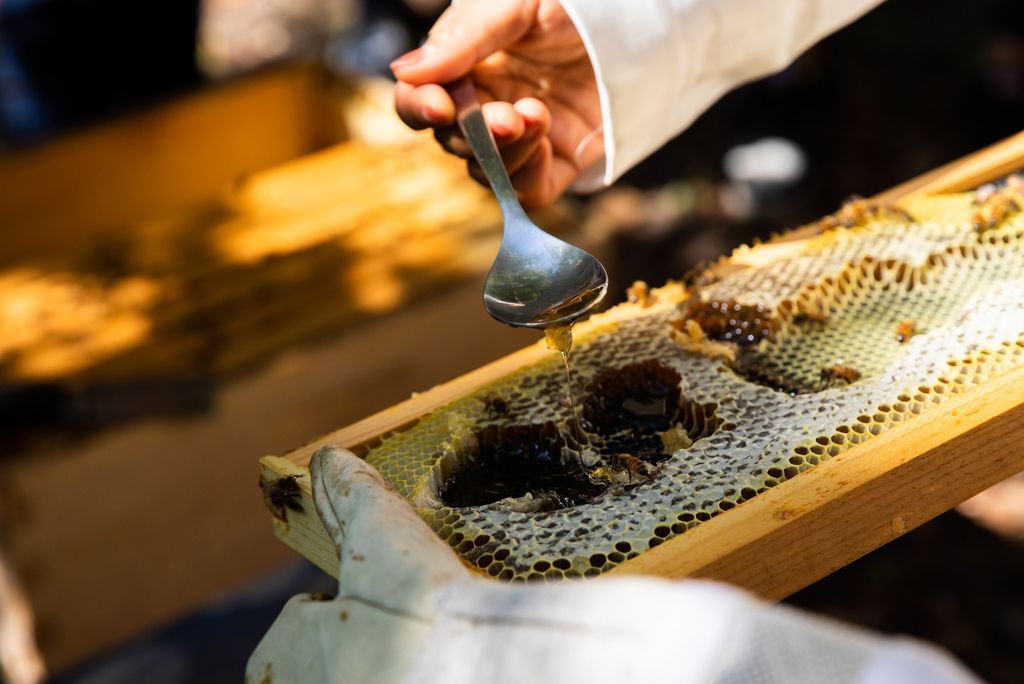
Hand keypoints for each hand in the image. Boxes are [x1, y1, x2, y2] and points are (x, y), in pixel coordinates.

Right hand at [391, 0, 602, 207]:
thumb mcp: (515, 2)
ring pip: (487, 172)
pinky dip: (528, 175)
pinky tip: (546, 140)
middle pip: (452, 142)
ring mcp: (523, 138)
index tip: (439, 106)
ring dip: (504, 152)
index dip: (418, 108)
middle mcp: (486, 105)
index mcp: (465, 65)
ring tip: (535, 114)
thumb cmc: (575, 0)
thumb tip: (403, 71)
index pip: (418, 100)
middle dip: (473, 134)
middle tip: (506, 116)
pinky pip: (527, 190)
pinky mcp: (559, 163)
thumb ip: (464, 37)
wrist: (643, 19)